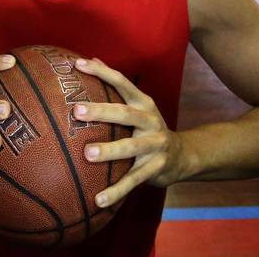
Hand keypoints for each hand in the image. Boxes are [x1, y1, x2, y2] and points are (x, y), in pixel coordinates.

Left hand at [72, 57, 183, 207]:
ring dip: (110, 151)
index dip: (101, 72)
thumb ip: (114, 86)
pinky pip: (133, 181)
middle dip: (102, 111)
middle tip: (77, 111)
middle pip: (125, 113)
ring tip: (87, 154)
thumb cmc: (147, 127)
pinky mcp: (155, 169)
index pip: (122, 82)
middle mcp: (151, 121)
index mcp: (143, 103)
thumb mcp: (137, 105)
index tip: (77, 65)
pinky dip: (116, 191)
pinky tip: (97, 200)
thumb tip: (88, 58)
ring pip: (131, 147)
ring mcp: (155, 145)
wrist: (182, 156)